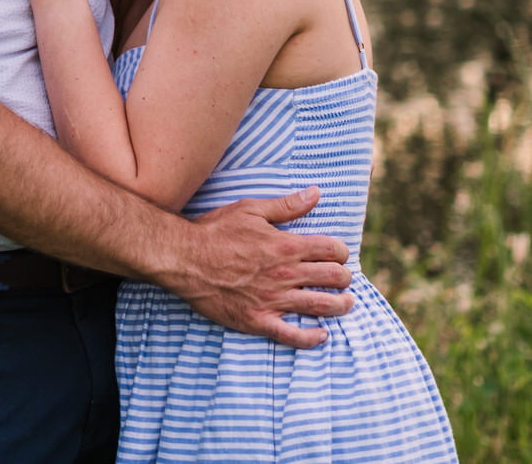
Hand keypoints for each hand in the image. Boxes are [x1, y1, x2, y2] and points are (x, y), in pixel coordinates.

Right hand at [171, 188, 355, 348]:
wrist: (184, 259)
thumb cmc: (215, 231)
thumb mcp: (251, 209)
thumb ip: (286, 205)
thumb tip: (316, 193)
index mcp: (286, 246)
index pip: (331, 250)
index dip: (341, 251)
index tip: (339, 254)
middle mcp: (285, 274)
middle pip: (333, 278)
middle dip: (345, 278)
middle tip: (344, 278)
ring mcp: (273, 300)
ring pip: (320, 306)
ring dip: (340, 306)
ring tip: (346, 304)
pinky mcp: (258, 321)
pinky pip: (292, 335)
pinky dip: (311, 338)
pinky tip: (322, 335)